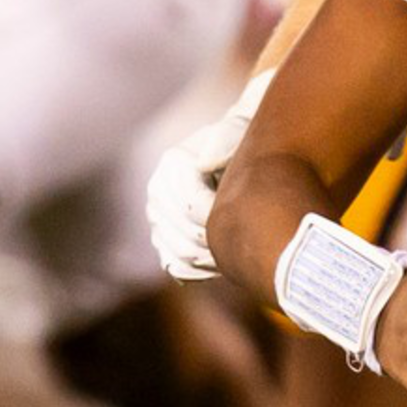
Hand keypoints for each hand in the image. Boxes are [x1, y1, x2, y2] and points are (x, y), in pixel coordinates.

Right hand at [147, 85, 257, 281]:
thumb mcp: (239, 133)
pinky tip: (222, 264)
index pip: (193, 207)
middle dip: (217, 243)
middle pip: (185, 235)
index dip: (222, 219)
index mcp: (172, 164)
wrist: (236, 161)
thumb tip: (204, 164)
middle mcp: (158, 191)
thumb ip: (224, 142)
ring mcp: (158, 218)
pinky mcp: (163, 239)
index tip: (249, 217)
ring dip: (210, 261)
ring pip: (179, 254)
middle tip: (248, 245)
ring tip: (237, 255)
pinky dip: (199, 272)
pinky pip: (175, 267)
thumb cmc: (243, 144)